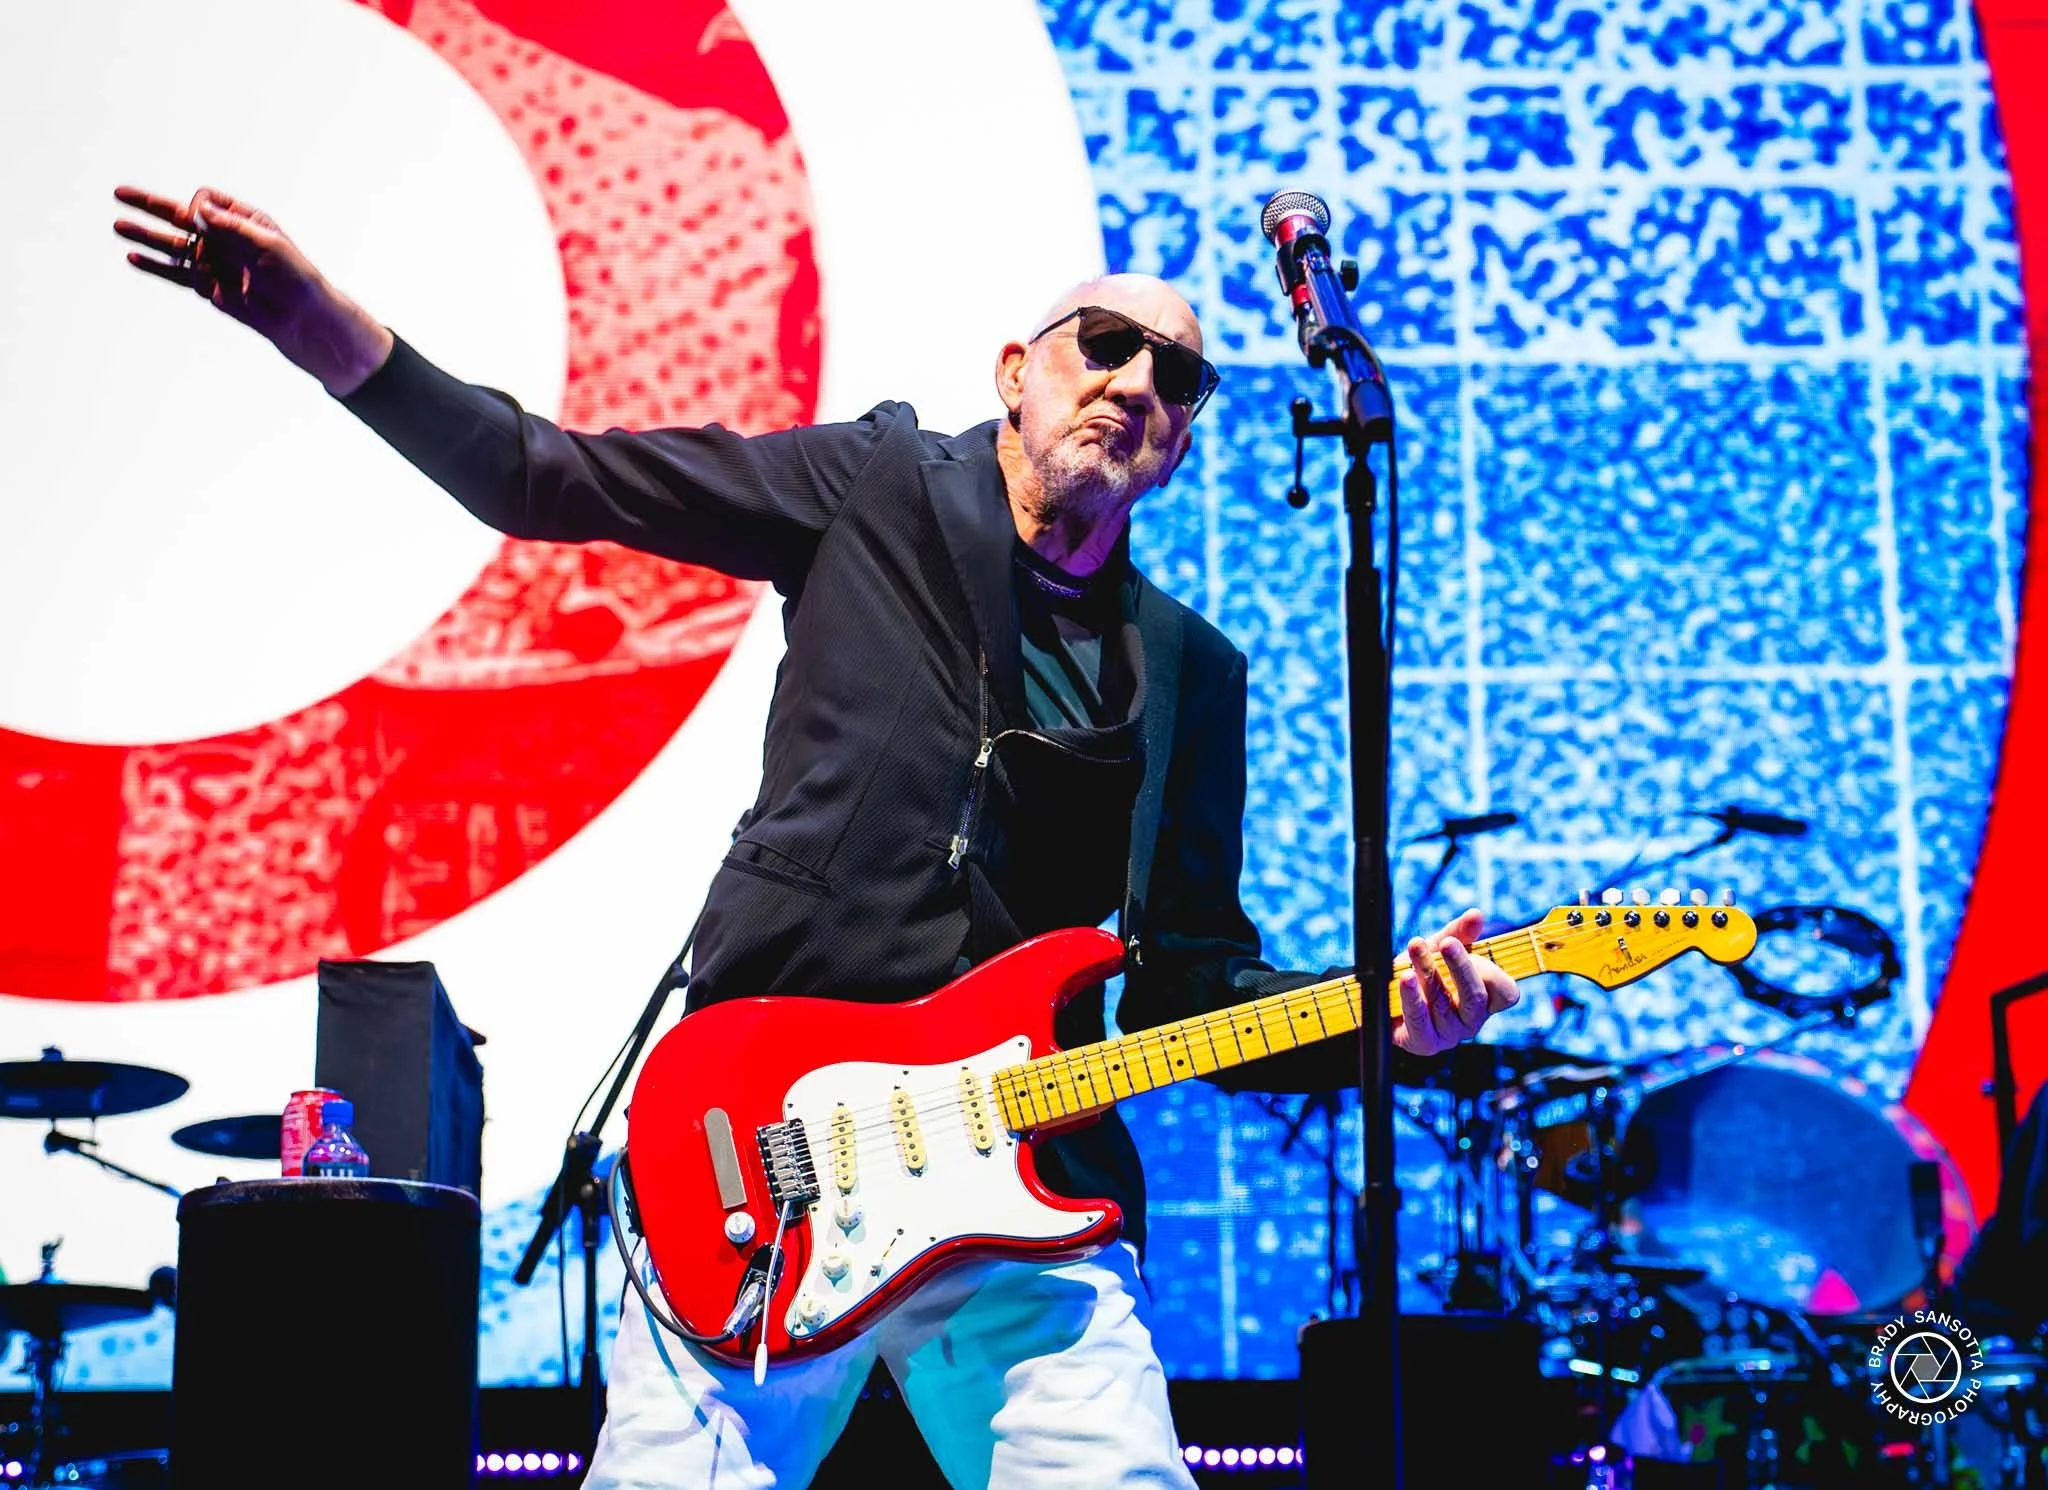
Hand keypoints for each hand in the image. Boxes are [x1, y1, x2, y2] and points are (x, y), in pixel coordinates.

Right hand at [113, 185, 392, 395]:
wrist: (302, 318)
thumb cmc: (295, 277)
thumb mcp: (267, 244)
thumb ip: (230, 227)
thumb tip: (196, 210)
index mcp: (242, 220)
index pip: (206, 201)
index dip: (198, 207)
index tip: (201, 221)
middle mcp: (224, 238)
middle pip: (179, 217)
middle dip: (150, 206)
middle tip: (118, 193)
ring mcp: (214, 262)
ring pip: (172, 246)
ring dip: (144, 237)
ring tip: (117, 226)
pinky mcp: (208, 286)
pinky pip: (176, 276)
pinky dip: (155, 268)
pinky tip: (132, 258)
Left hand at [1393, 907, 1519, 1056]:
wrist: (1385, 997)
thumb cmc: (1421, 973)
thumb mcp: (1438, 948)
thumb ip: (1458, 933)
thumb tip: (1476, 915)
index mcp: (1485, 998)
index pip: (1506, 994)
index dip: (1496, 975)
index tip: (1477, 951)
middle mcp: (1471, 1020)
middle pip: (1475, 997)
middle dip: (1461, 966)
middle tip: (1447, 943)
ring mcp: (1448, 1034)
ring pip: (1442, 1002)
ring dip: (1427, 971)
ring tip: (1415, 947)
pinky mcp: (1423, 1042)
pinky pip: (1419, 1019)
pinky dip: (1411, 996)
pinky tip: (1405, 977)